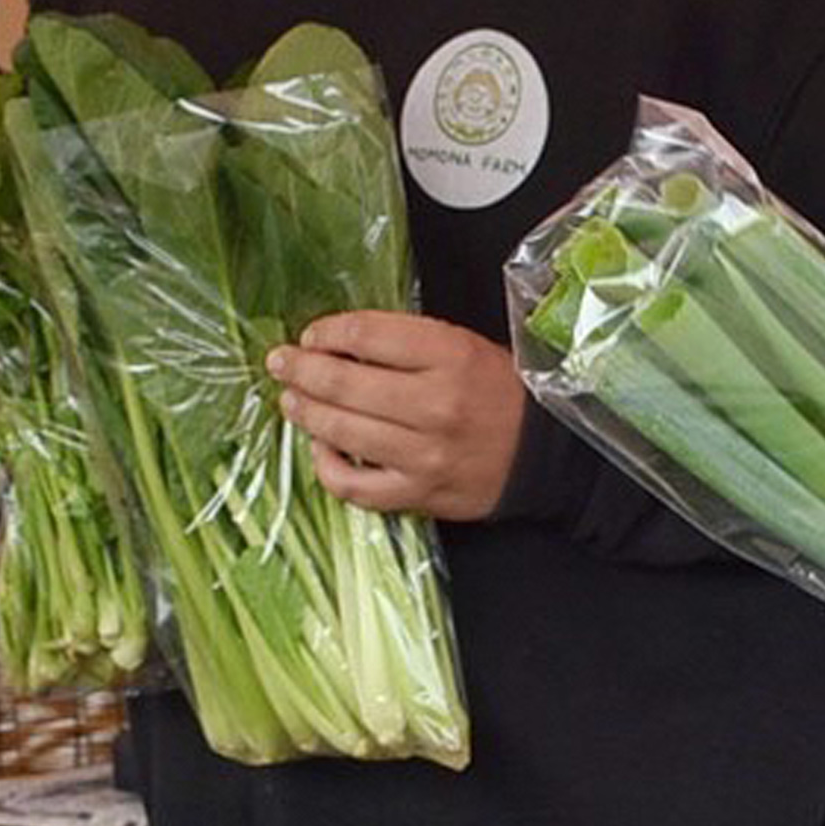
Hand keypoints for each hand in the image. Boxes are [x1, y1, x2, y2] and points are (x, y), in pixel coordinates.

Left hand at [269, 311, 526, 519]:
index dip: (327, 331)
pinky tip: (321, 447)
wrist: (543, 455)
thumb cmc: (501, 394)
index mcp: (451, 356)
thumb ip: (406, 342)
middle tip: (281, 362)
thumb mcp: (464, 347)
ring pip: (342, 431)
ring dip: (306, 412)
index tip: (312, 335)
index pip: (368, 335)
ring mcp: (425, 454)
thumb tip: (339, 343)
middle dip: (301, 369)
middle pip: (345, 382)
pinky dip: (326, 466)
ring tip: (292, 400)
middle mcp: (436, 404)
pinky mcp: (418, 493)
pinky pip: (354, 485)